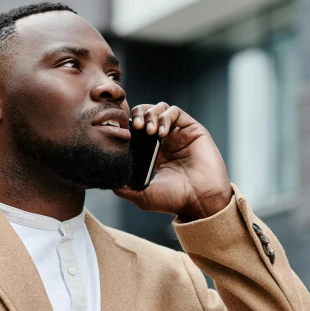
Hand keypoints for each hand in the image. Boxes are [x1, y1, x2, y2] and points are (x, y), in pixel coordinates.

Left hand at [113, 103, 232, 220]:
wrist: (201, 201)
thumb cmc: (175, 200)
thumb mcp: (143, 196)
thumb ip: (124, 188)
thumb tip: (108, 180)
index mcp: (154, 153)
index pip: (137, 130)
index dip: (128, 126)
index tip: (122, 133)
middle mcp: (167, 141)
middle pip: (147, 114)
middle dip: (137, 115)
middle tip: (134, 126)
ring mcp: (179, 134)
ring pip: (160, 109)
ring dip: (150, 114)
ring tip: (147, 129)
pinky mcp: (192, 129)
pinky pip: (175, 112)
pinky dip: (165, 116)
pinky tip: (162, 132)